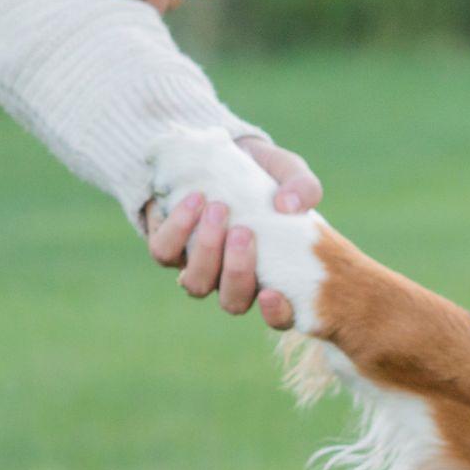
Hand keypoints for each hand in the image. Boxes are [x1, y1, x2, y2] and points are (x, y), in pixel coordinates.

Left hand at [144, 136, 323, 320]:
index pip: (278, 315)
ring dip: (207, 248)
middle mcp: (231, 280)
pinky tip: (195, 199)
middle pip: (232, 302)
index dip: (277, 315)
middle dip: (237, 271)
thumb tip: (287, 206)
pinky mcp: (167, 247)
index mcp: (270, 274)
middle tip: (244, 231)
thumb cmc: (264, 174)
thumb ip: (304, 188)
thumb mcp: (291, 173)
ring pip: (196, 284)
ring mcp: (198, 267)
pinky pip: (164, 252)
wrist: (220, 154)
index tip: (272, 293)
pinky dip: (178, 227)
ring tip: (218, 208)